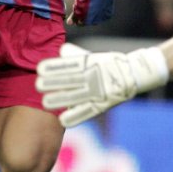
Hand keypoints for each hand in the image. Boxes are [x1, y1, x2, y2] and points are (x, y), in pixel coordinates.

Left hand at [35, 43, 170, 127]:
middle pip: (70, 80)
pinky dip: (75, 116)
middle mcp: (92, 77)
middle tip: (37, 85)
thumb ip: (75, 55)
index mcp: (89, 64)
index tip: (39, 69)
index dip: (54, 67)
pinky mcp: (103, 105)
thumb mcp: (92, 56)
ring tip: (44, 103)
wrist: (134, 73)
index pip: (68, 64)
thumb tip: (60, 51)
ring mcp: (98, 92)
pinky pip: (87, 111)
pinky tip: (62, 120)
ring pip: (76, 96)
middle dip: (54, 83)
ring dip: (60, 100)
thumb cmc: (108, 64)